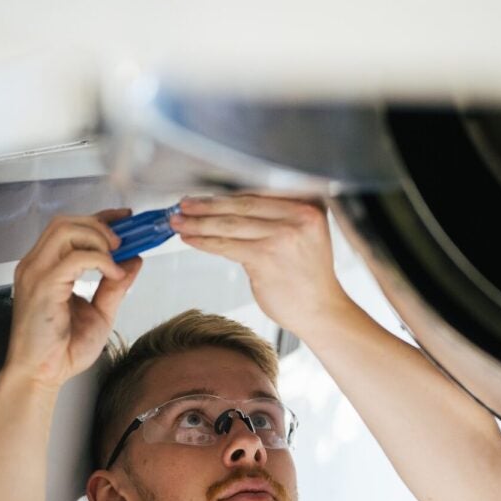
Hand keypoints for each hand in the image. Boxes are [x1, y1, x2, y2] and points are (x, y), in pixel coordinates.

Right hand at [4, 210, 141, 389]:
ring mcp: (36, 273)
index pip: (69, 228)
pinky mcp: (43, 285)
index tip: (125, 220)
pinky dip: (101, 261)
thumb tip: (134, 261)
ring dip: (99, 238)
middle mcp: (36, 265)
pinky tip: (114, 274)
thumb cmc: (61, 350)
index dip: (99, 219)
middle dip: (100, 225)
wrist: (42, 375)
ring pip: (66, 230)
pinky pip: (75, 258)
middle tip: (124, 242)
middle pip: (66, 222)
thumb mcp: (100, 312)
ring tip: (117, 257)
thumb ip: (115, 286)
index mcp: (46, 268)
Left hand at [172, 194, 350, 335]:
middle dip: (207, 204)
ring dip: (199, 222)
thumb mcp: (305, 234)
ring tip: (179, 222)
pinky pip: (227, 246)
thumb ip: (279, 216)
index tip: (204, 193)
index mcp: (309, 204)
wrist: (321, 310)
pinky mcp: (266, 257)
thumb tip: (231, 205)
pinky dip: (205, 241)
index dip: (227, 191)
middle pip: (242, 203)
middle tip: (184, 204)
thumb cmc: (308, 276)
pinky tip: (191, 239)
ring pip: (230, 224)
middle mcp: (299, 215)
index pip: (259, 190)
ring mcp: (283, 236)